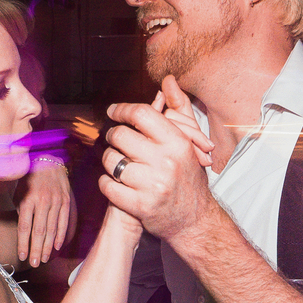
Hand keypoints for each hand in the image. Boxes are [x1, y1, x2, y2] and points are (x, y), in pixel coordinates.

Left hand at [17, 156, 72, 267]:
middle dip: (37, 250)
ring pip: (52, 229)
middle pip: (39, 231)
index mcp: (27, 199)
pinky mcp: (66, 200)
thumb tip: (23, 232)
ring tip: (45, 259)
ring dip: (48, 246)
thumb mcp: (19, 192)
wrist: (47, 160)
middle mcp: (42, 201)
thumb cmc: (29, 179)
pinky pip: (64, 221)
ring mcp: (56, 201)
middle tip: (35, 264)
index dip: (23, 244)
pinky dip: (61, 235)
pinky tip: (57, 247)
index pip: (24, 227)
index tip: (22, 257)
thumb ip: (21, 211)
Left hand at [102, 77, 218, 245]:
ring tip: (117, 162)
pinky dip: (106, 183)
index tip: (113, 111)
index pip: (142, 114)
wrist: (196, 221)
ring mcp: (152, 185)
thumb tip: (168, 81)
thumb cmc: (189, 178)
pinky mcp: (140, 206)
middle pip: (121, 135)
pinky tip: (114, 182)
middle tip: (116, 140)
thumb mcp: (188, 142)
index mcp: (178, 142)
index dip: (123, 110)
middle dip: (114, 136)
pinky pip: (108, 186)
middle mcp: (166, 162)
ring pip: (111, 160)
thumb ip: (178, 109)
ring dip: (109, 161)